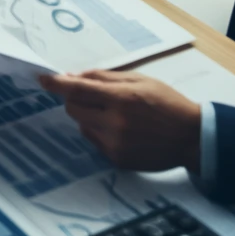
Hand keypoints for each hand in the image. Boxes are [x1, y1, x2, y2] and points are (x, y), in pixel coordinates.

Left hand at [40, 70, 202, 172]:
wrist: (192, 138)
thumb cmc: (167, 104)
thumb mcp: (140, 81)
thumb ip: (104, 78)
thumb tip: (73, 76)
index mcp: (122, 99)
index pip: (78, 90)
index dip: (56, 84)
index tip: (42, 80)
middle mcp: (115, 123)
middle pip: (73, 108)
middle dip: (76, 99)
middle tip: (93, 97)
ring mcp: (114, 144)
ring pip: (82, 125)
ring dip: (89, 116)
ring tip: (115, 115)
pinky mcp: (116, 159)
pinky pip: (94, 140)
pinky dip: (100, 132)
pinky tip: (122, 130)